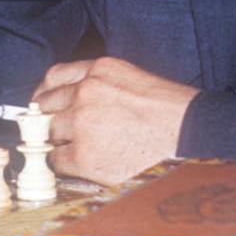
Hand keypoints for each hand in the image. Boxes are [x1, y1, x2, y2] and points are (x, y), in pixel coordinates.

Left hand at [31, 57, 193, 185]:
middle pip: (45, 106)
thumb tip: (70, 100)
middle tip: (58, 132)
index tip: (44, 105)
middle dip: (49, 120)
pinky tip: (83, 164)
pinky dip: (65, 164)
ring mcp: (82, 123)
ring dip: (58, 142)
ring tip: (78, 149)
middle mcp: (86, 92)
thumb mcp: (131, 80)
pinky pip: (57, 160)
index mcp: (99, 70)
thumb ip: (98, 84)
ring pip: (48, 133)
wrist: (191, 136)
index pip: (53, 78)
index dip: (45, 94)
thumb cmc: (170, 113)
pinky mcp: (83, 154)